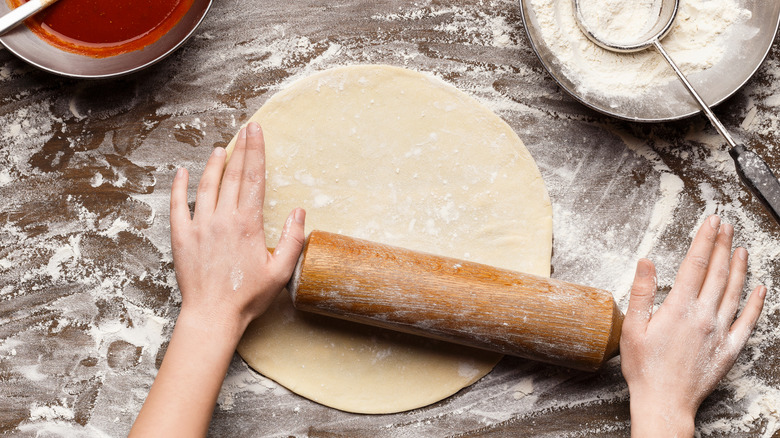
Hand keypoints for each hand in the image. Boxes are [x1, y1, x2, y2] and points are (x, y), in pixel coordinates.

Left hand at [130, 122, 304, 437]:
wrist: (213, 315)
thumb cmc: (248, 297)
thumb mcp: (281, 271)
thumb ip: (293, 239)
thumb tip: (299, 211)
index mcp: (247, 223)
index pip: (253, 178)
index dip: (257, 152)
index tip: (257, 132)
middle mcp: (222, 218)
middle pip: (232, 175)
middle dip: (241, 149)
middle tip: (245, 129)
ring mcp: (199, 225)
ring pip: (206, 185)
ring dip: (214, 164)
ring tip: (220, 148)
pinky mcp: (181, 236)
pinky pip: (178, 205)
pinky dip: (179, 187)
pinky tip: (182, 173)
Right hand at [621, 215, 765, 436]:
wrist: (664, 402)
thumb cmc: (644, 368)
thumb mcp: (632, 328)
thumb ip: (641, 292)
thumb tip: (646, 261)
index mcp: (679, 308)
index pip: (695, 264)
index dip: (704, 240)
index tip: (711, 221)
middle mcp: (704, 316)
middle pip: (717, 272)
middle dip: (722, 245)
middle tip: (725, 225)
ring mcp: (719, 332)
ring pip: (734, 292)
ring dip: (739, 267)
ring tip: (740, 248)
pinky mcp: (729, 348)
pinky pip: (747, 321)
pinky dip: (755, 303)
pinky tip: (759, 289)